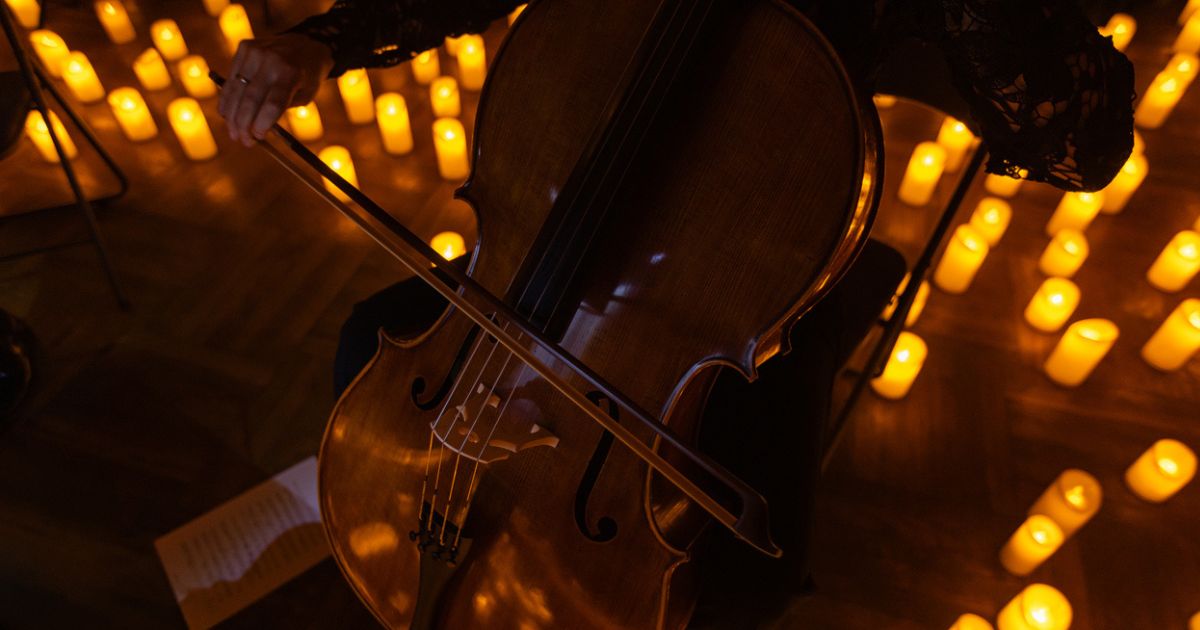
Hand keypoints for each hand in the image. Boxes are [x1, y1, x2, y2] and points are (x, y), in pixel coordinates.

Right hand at [218, 33, 333, 146]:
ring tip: (234, 133)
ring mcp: (255, 52)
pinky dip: (227, 99)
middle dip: (244, 125)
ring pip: (236, 91)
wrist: (306, 44)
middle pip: (250, 100)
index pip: (272, 104)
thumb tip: (254, 130)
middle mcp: (271, 60)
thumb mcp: (304, 95)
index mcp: (291, 73)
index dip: (262, 124)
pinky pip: (231, 79)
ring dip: (232, 116)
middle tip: (244, 141)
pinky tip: (227, 115)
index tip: (258, 139)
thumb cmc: (307, 77)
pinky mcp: (244, 48)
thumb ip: (281, 110)